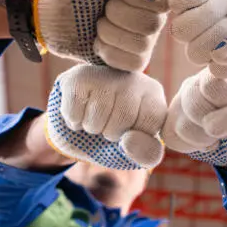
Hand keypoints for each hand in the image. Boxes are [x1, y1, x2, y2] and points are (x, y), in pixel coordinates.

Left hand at [36, 0, 168, 70]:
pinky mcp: (133, 63)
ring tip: (98, 24)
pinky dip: (109, 52)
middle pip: (151, 24)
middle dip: (116, 14)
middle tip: (103, 8)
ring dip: (108, 32)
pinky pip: (133, 63)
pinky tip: (99, 43)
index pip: (161, 1)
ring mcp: (146, 42)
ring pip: (141, 45)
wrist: (54, 14)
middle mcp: (155, 18)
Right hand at [46, 65, 167, 169]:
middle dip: (111, 133)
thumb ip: (147, 153)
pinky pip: (75, 110)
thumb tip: (128, 141)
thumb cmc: (113, 138)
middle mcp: (133, 77)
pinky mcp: (79, 76)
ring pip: (98, 113)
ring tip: (92, 119)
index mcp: (153, 94)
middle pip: (124, 116)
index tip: (127, 132)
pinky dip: (74, 121)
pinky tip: (78, 113)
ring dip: (91, 128)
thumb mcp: (137, 152)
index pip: (150, 122)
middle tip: (106, 126)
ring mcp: (105, 73)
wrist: (76, 131)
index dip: (134, 137)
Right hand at [162, 68, 226, 166]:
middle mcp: (192, 85)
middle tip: (226, 125)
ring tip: (215, 135)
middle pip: (195, 107)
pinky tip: (203, 139)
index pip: (212, 85)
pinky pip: (174, 139)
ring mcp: (176, 104)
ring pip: (184, 128)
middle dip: (215, 124)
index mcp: (213, 74)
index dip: (225, 99)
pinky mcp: (167, 124)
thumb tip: (210, 127)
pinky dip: (193, 146)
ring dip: (206, 139)